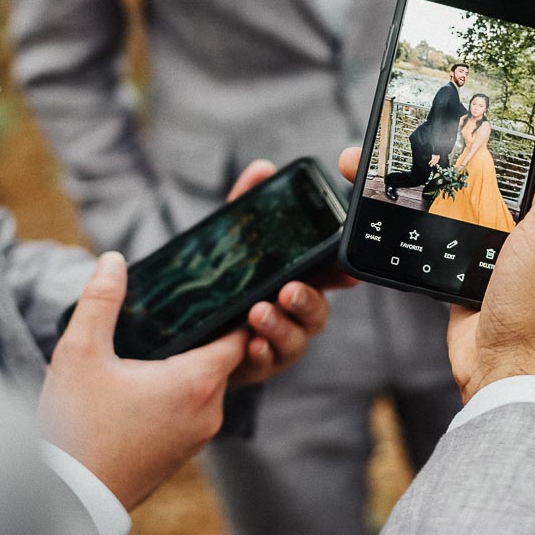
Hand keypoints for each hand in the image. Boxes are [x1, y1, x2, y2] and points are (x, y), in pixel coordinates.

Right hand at [39, 252, 245, 509]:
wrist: (69, 498)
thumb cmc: (76, 425)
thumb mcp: (80, 352)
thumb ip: (100, 301)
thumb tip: (113, 260)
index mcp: (197, 381)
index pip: (238, 335)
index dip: (233, 311)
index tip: (217, 292)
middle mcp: (209, 411)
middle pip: (222, 360)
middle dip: (205, 336)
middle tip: (181, 310)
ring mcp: (198, 438)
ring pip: (206, 387)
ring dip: (188, 368)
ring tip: (159, 345)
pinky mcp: (181, 456)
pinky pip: (192, 412)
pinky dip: (178, 395)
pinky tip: (146, 384)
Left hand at [221, 160, 354, 384]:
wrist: (186, 327)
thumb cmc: (223, 281)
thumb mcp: (231, 240)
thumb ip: (247, 206)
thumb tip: (263, 169)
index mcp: (297, 281)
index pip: (327, 278)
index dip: (342, 275)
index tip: (347, 273)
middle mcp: (294, 315)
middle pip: (317, 311)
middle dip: (308, 300)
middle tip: (289, 289)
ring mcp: (278, 343)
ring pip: (295, 339)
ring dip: (280, 325)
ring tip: (259, 312)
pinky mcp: (256, 365)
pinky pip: (266, 363)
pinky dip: (261, 353)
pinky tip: (250, 344)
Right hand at [338, 104, 534, 401]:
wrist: (511, 378)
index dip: (510, 114)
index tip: (470, 88)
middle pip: (491, 166)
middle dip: (447, 142)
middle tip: (404, 120)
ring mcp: (503, 248)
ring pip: (457, 197)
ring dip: (417, 178)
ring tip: (370, 160)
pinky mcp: (469, 272)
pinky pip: (438, 234)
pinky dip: (411, 217)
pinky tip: (381, 199)